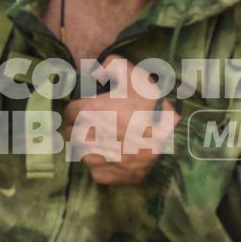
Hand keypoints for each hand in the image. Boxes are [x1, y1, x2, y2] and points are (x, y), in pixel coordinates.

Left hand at [63, 55, 177, 184]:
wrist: (172, 142)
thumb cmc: (152, 109)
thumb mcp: (136, 77)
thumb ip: (113, 65)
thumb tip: (97, 70)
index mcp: (88, 112)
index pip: (68, 113)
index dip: (78, 109)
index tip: (88, 110)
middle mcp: (85, 137)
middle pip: (71, 133)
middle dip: (81, 128)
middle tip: (99, 126)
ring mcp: (93, 159)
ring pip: (81, 152)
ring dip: (91, 147)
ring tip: (110, 141)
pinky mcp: (103, 176)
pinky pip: (95, 169)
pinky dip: (103, 165)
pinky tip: (118, 157)